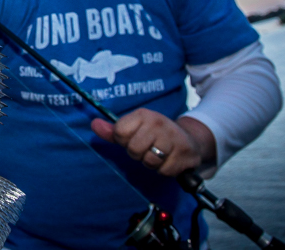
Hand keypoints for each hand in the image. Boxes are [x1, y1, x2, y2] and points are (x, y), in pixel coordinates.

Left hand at [91, 109, 215, 176]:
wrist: (190, 138)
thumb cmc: (155, 134)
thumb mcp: (134, 128)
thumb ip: (112, 130)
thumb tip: (93, 125)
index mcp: (143, 114)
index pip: (119, 132)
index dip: (124, 141)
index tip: (134, 138)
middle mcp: (158, 122)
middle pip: (133, 149)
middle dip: (138, 154)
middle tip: (148, 148)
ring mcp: (174, 137)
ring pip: (149, 161)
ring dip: (152, 163)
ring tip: (159, 154)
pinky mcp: (185, 153)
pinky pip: (164, 171)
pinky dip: (165, 170)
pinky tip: (170, 160)